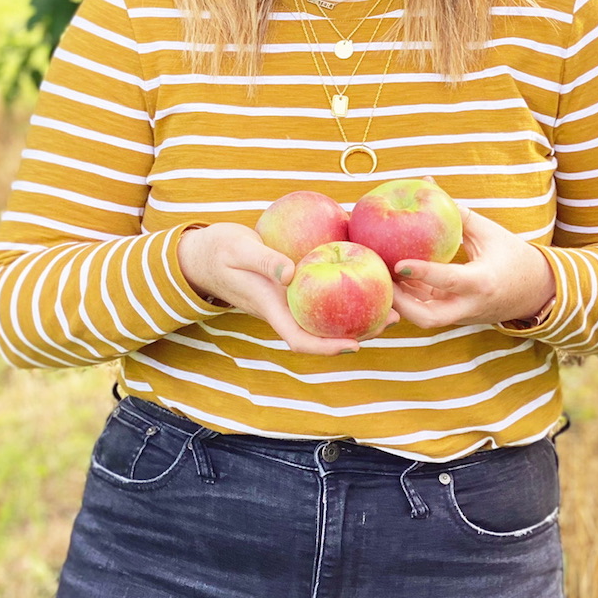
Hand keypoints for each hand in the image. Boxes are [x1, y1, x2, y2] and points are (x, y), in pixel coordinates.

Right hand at [178, 222, 399, 355]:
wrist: (205, 252)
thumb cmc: (219, 250)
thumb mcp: (239, 249)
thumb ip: (264, 261)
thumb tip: (291, 273)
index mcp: (270, 307)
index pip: (299, 339)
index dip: (327, 347)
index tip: (355, 346)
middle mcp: (284, 309)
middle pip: (323, 332)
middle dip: (358, 332)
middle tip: (392, 320)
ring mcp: (289, 300)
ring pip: (327, 315)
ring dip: (359, 314)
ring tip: (392, 304)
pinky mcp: (293, 286)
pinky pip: (323, 294)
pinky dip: (346, 290)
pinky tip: (368, 275)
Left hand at [391, 204, 554, 331]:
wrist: (536, 291)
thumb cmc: (512, 255)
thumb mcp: (489, 232)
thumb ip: (457, 213)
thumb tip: (427, 184)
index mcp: (483, 282)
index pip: (449, 281)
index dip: (423, 273)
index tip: (398, 263)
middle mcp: (470, 306)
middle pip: (428, 318)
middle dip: (400, 304)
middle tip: (380, 276)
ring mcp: (462, 316)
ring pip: (423, 318)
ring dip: (400, 300)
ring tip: (381, 273)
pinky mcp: (455, 318)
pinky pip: (427, 311)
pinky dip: (409, 297)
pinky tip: (393, 276)